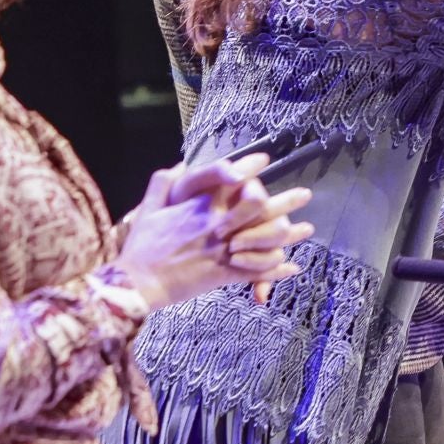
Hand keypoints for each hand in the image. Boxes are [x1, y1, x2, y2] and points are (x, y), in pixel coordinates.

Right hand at [113, 154, 313, 311]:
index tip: (265, 159)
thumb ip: (164, 184)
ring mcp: (224, 249)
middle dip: (286, 200)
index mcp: (199, 206)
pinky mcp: (225, 273)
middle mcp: (217, 224)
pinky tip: (291, 267)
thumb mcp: (148, 209)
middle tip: (305, 194)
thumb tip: (180, 165)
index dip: (250, 167)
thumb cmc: (140, 247)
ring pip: (266, 239)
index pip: (231, 179)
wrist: (136, 283)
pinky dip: (276, 270)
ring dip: (290, 234)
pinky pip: (259, 270)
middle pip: (261, 207)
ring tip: (307, 229)